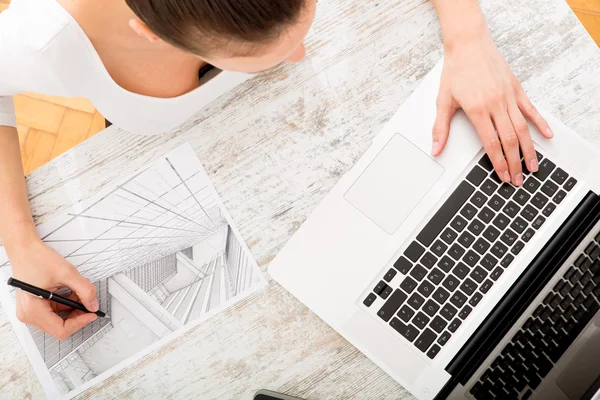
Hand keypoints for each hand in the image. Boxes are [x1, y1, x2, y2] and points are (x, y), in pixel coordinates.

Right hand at [9, 237, 97, 339]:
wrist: (24, 249)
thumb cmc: (37, 258)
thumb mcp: (67, 273)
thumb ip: (84, 290)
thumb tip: (93, 305)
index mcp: (33, 309)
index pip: (61, 329)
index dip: (80, 322)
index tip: (92, 313)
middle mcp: (28, 314)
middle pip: (60, 326)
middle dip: (77, 314)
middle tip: (88, 302)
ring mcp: (30, 311)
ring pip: (58, 320)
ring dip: (73, 309)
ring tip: (79, 293)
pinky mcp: (34, 306)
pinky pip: (54, 312)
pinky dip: (66, 305)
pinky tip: (71, 293)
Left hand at [431, 29, 552, 185]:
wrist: (469, 45)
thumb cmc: (456, 71)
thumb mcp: (443, 101)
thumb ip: (440, 128)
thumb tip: (435, 149)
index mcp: (477, 110)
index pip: (491, 143)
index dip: (498, 163)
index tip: (503, 176)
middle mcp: (496, 104)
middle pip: (509, 140)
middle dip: (514, 163)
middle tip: (518, 180)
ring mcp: (508, 97)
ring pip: (522, 129)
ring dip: (528, 150)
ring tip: (533, 166)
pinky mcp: (516, 89)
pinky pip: (531, 109)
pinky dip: (540, 123)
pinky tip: (546, 136)